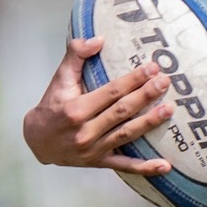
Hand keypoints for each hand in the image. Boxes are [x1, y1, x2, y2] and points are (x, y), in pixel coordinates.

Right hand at [21, 37, 174, 175]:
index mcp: (76, 108)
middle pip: (121, 111)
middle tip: (165, 82)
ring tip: (169, 109)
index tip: (152, 68)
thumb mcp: (60, 78)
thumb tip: (99, 39)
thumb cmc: (52, 105)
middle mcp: (85, 130)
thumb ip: (76, 54)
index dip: (133, 79)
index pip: (110, 92)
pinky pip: (124, 166)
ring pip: (126, 135)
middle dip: (145, 96)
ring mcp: (93, 149)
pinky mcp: (98, 162)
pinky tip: (165, 165)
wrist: (37, 141)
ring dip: (149, 123)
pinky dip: (145, 168)